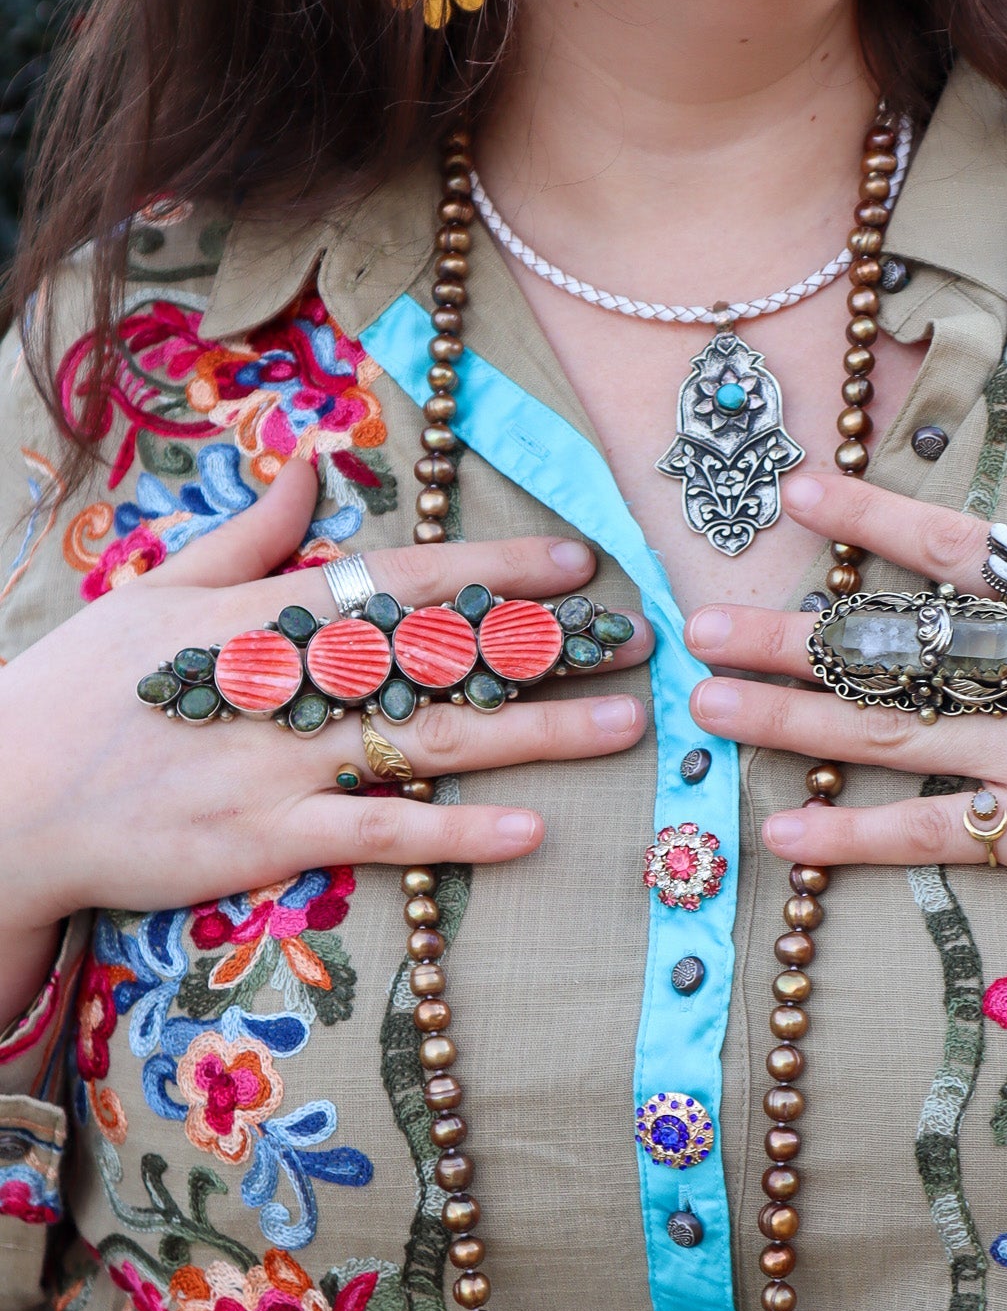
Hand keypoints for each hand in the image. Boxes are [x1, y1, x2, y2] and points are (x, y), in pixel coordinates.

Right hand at [0, 460, 651, 1027]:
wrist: (4, 797)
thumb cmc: (76, 690)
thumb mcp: (152, 592)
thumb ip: (250, 539)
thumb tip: (315, 471)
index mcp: (265, 611)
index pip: (404, 579)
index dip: (498, 571)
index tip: (579, 565)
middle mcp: (289, 679)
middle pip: (442, 655)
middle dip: (547, 647)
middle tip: (639, 643)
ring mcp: (281, 761)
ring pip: (432, 740)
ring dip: (536, 732)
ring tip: (622, 725)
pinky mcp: (266, 840)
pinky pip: (380, 834)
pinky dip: (454, 833)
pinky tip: (531, 830)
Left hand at [685, 445, 1006, 1030]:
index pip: (959, 550)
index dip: (872, 518)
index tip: (796, 489)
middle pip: (897, 648)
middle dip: (792, 637)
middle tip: (700, 627)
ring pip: (890, 736)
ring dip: (791, 724)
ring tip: (709, 712)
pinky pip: (934, 835)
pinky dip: (855, 841)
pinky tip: (782, 838)